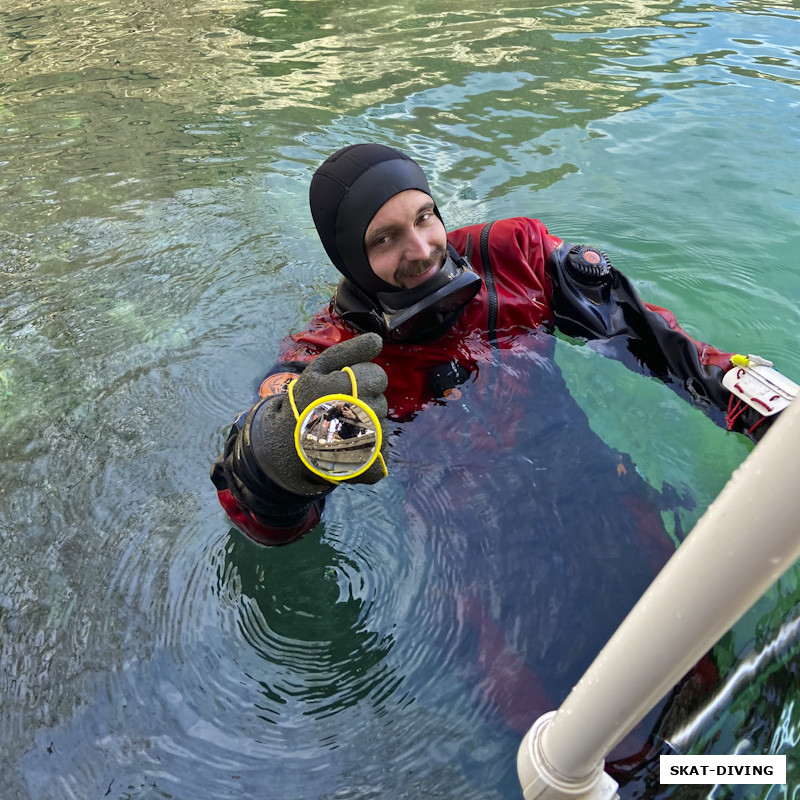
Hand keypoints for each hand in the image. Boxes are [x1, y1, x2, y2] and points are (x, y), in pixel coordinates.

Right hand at [248, 334, 387, 494]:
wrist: (288, 444)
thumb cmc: (306, 402)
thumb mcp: (319, 369)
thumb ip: (349, 351)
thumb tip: (377, 340)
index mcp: (344, 389)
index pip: (377, 376)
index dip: (362, 381)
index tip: (344, 389)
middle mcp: (358, 415)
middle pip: (381, 401)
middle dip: (365, 403)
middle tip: (341, 411)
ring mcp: (366, 443)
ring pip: (382, 425)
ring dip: (367, 426)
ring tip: (342, 430)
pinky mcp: (371, 465)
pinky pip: (383, 450)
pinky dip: (372, 449)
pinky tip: (351, 447)